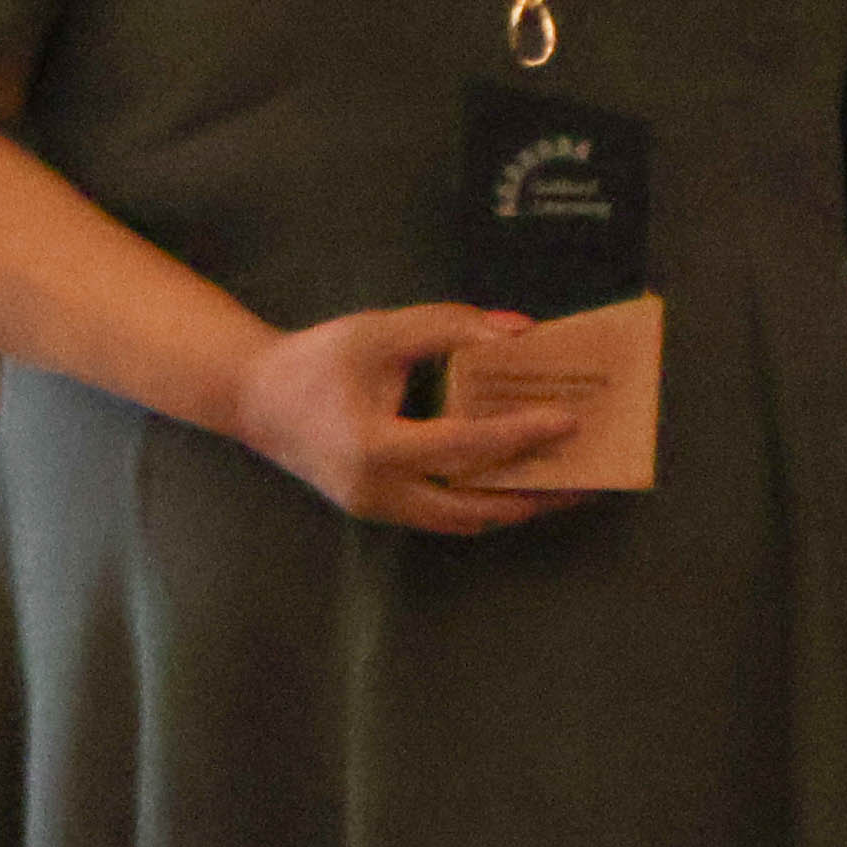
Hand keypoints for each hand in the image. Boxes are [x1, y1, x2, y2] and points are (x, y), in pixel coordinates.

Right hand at [225, 304, 590, 535]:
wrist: (253, 398)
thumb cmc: (317, 358)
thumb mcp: (382, 331)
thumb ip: (450, 326)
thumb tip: (519, 333)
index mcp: (374, 447)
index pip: (464, 447)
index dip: (520, 434)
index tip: (570, 420)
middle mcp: (376, 490)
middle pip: (476, 506)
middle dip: (538, 494)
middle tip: (592, 475)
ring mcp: (376, 508)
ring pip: (464, 521)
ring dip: (517, 505)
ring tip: (569, 485)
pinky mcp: (379, 509)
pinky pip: (445, 515)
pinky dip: (487, 502)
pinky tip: (522, 480)